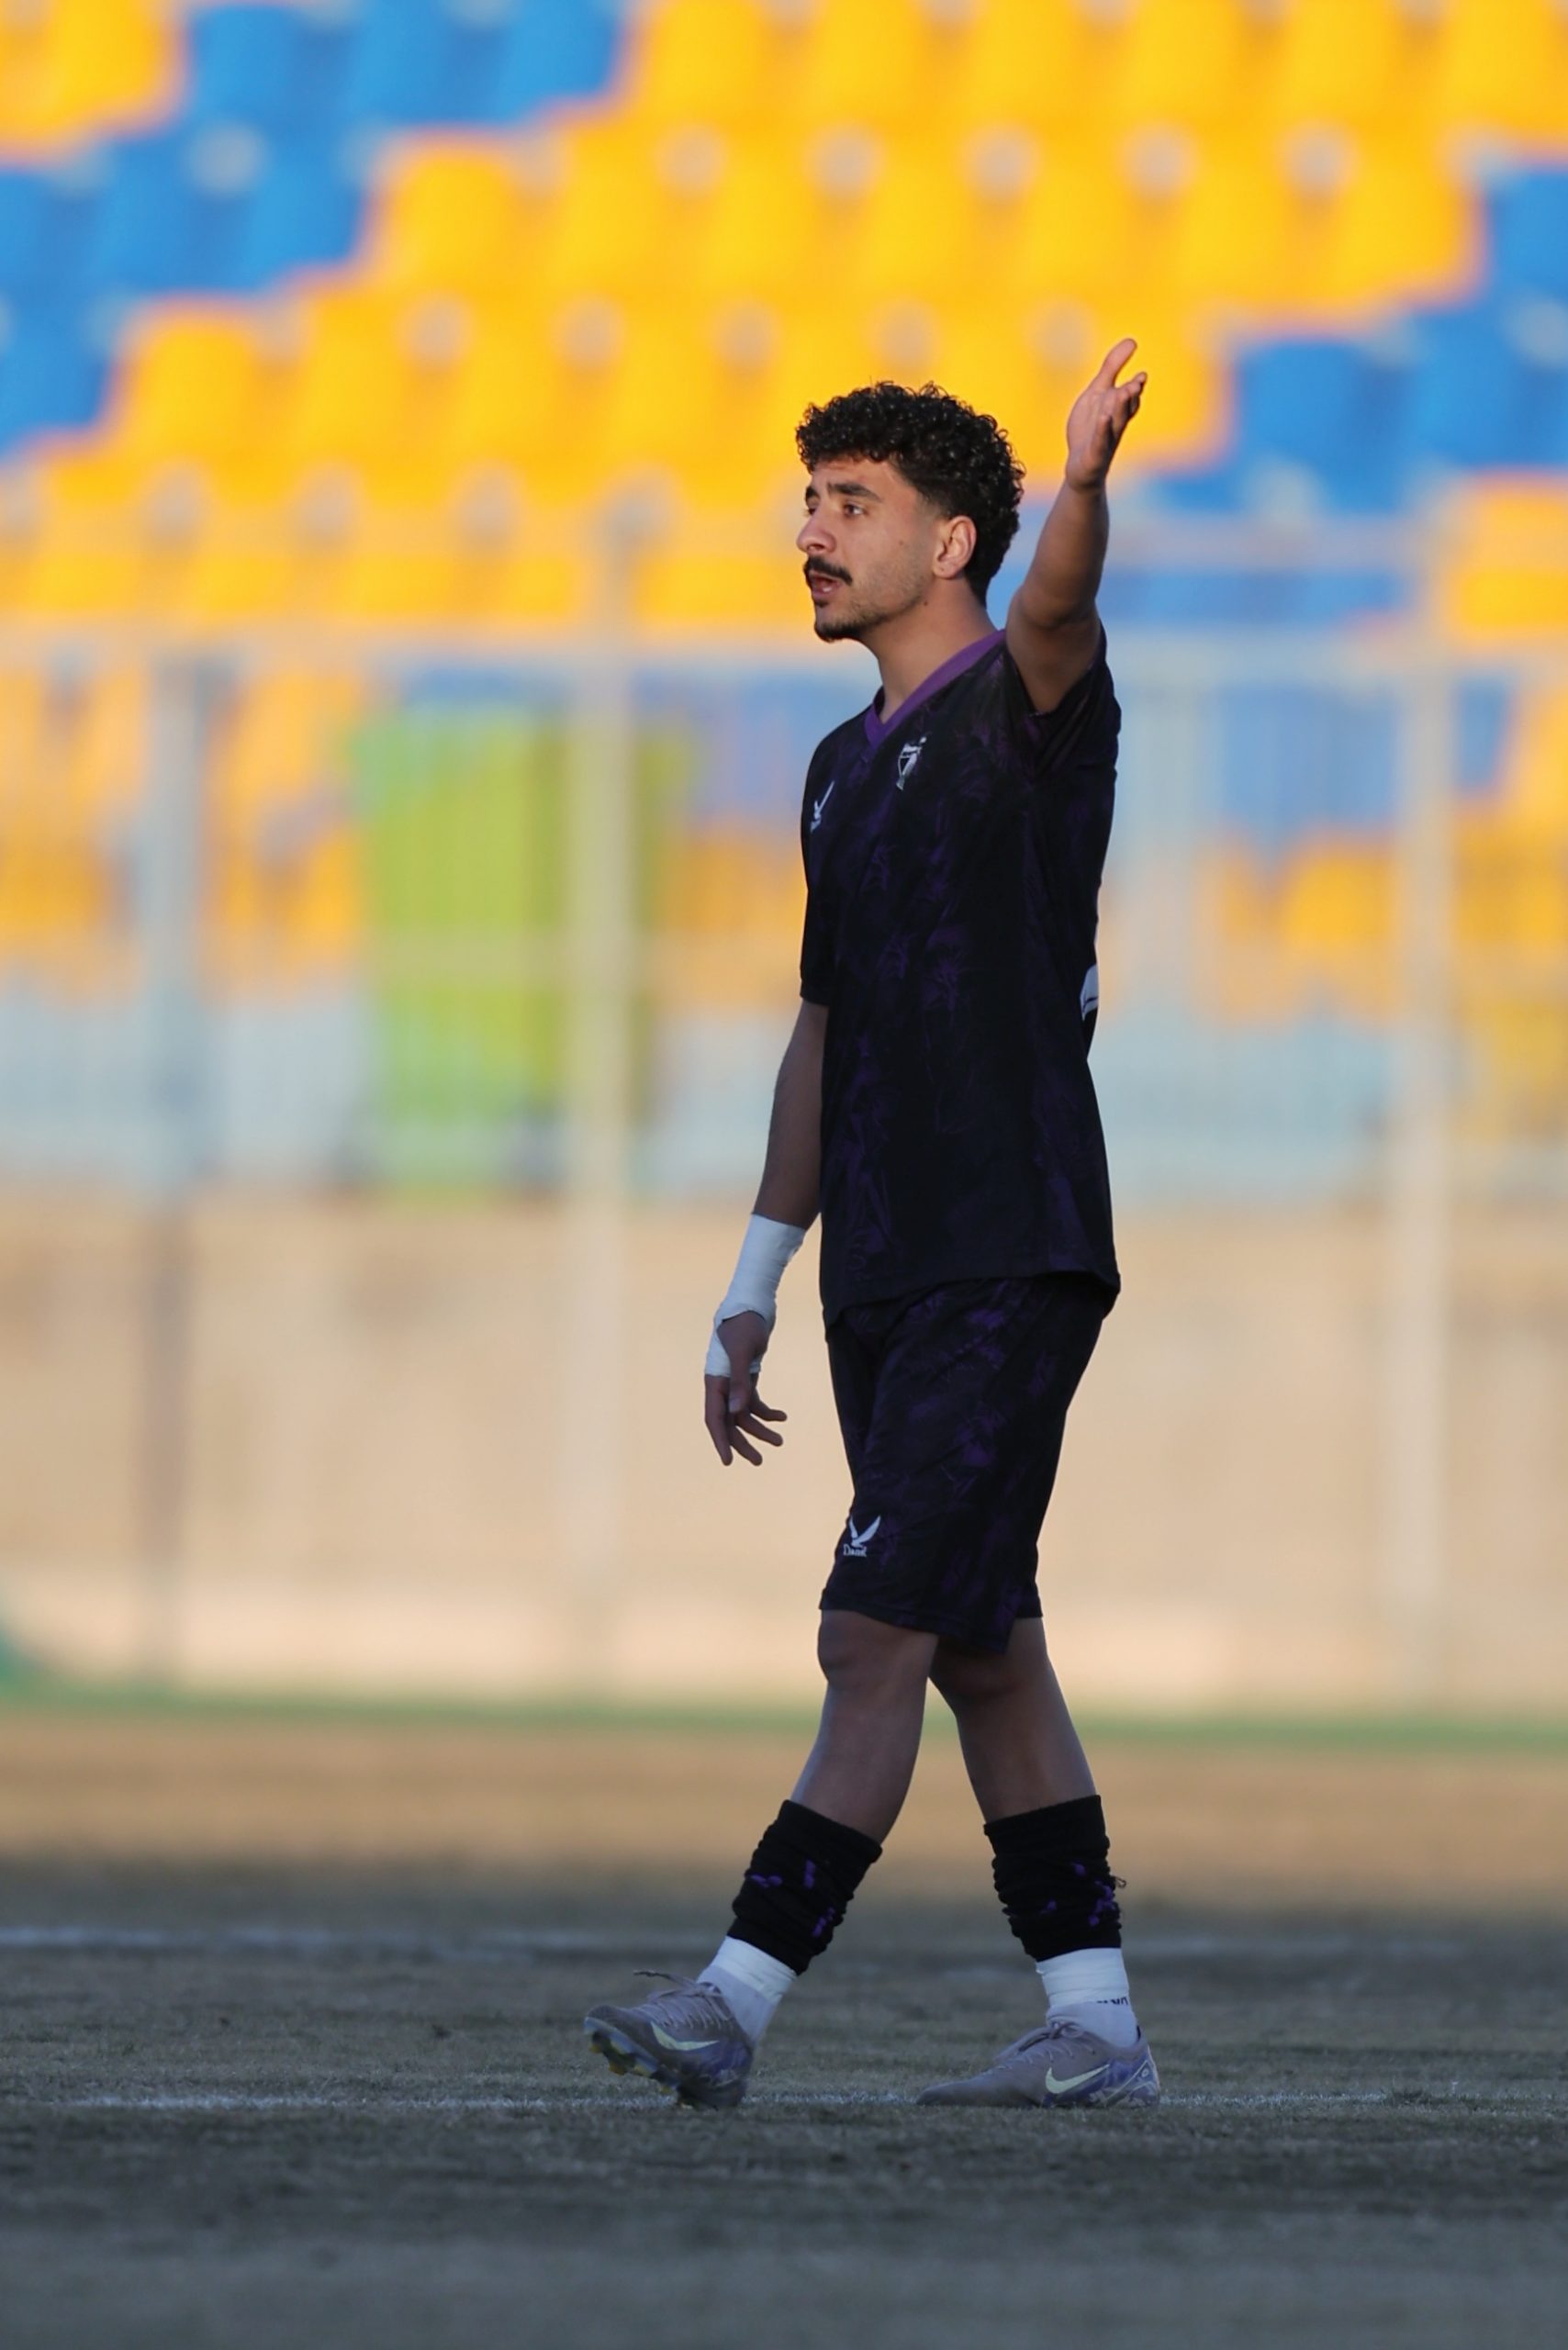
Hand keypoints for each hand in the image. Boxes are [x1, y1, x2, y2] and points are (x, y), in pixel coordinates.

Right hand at [703, 1310, 787, 1466]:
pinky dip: (768, 1411)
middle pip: (729, 1422)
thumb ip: (739, 1382)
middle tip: (759, 1461)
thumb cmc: (744, 1325)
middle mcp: (721, 1386)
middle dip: (744, 1442)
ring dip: (761, 1429)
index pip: (714, 1419)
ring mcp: (734, 1383)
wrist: (752, 1305)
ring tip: (780, 1441)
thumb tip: (736, 1412)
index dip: (721, 1441)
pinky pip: (755, 1401)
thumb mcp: (743, 1352)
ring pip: (744, 1414)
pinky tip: (783, 1417)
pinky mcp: (747, 1377)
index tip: (728, 1461)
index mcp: (715, 1382)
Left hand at [1064, 338, 1146, 492]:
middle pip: (1125, 408)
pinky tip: (1103, 418)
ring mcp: (1106, 441)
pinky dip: (1102, 430)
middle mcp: (1115, 425)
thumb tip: (1132, 340)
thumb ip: (1112, 368)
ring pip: (1116, 423)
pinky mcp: (1094, 455)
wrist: (1081, 468)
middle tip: (1136, 383)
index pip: (1131, 397)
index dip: (1136, 388)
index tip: (1141, 376)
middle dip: (1130, 396)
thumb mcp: (1097, 394)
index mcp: (1118, 410)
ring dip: (1120, 408)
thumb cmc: (1091, 429)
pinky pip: (1100, 442)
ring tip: (1123, 392)